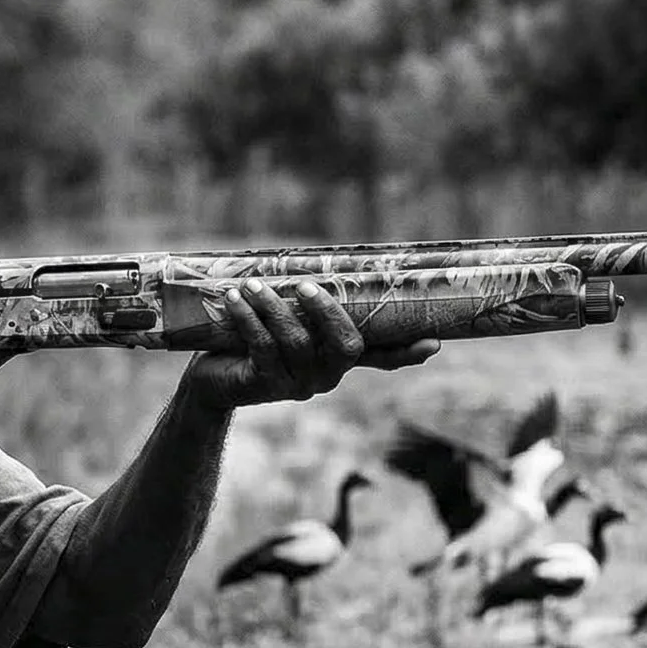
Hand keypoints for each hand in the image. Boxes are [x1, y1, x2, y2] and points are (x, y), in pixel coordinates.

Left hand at [181, 280, 439, 409]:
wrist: (213, 380)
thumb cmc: (254, 340)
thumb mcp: (287, 322)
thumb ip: (308, 306)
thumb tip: (319, 262)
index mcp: (339, 360)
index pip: (382, 359)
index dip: (406, 353)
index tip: (434, 343)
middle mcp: (326, 376)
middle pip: (344, 348)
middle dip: (328, 314)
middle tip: (306, 287)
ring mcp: (297, 385)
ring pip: (297, 343)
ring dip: (275, 308)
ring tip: (253, 285)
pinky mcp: (264, 385)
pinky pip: (261, 347)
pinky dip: (248, 318)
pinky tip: (235, 299)